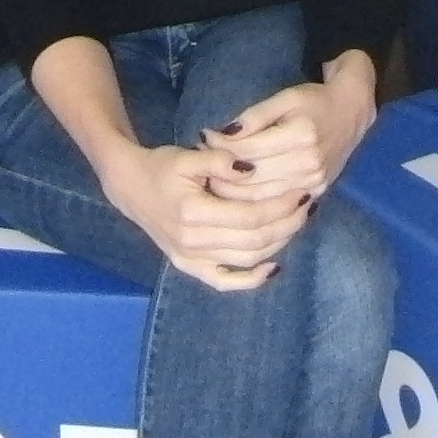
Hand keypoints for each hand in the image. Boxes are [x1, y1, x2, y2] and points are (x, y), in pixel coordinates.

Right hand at [104, 142, 307, 292]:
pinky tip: (272, 268)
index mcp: (192, 213)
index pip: (249, 216)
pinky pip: (223, 281)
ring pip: (244, 260)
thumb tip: (252, 167)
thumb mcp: (188, 156)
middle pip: (252, 240)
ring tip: (297, 223)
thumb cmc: (161, 166)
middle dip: (286, 224)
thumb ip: (220, 161)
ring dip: (276, 245)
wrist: (130, 187)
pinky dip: (249, 280)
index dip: (280, 206)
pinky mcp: (188, 267)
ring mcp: (189, 259)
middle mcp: (192, 243)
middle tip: (307, 205)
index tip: (301, 191)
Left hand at [203, 55, 377, 206]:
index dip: (221, 146)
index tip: (203, 139)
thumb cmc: (315, 101)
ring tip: (212, 182)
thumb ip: (253, 117)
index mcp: (301, 135)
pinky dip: (253, 204)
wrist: (352, 113)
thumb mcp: (284, 98)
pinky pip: (277, 207)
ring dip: (232, 194)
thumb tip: (219, 136)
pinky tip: (237, 197)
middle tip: (201, 166)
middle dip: (221, 174)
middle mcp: (308, 164)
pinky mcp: (315, 195)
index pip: (248, 150)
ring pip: (261, 199)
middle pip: (252, 179)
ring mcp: (313, 183)